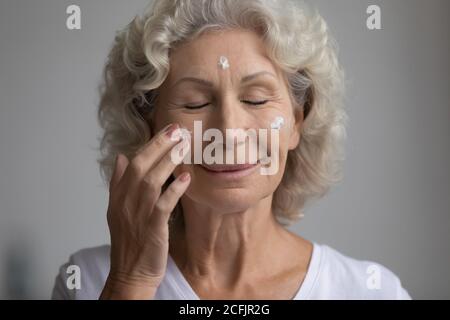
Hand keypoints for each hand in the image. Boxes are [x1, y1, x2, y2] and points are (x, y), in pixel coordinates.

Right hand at [100, 123, 190, 298]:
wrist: (130, 273)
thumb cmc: (129, 241)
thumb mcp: (116, 209)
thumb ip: (118, 182)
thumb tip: (120, 157)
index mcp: (118, 195)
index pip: (132, 162)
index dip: (150, 144)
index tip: (167, 129)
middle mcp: (125, 201)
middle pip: (140, 166)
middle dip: (159, 145)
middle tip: (177, 129)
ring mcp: (138, 214)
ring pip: (151, 180)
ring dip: (168, 161)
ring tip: (184, 146)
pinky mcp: (152, 228)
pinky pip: (163, 204)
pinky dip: (174, 190)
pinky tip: (187, 178)